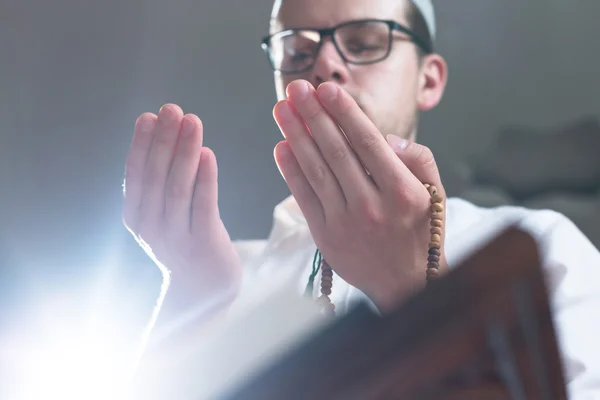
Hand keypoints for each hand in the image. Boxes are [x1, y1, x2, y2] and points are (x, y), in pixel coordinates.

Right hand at [123, 104, 241, 309]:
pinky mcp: (204, 243)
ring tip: (192, 122)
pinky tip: (208, 154)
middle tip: (172, 109)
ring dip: (184, 152)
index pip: (136, 175)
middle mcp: (151, 227)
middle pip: (156, 177)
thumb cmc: (184, 239)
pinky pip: (203, 206)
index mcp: (136, 216)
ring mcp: (176, 237)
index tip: (148, 116)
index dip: (141, 145)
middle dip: (164, 140)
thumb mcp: (160, 213)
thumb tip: (162, 133)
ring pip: (178, 188)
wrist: (204, 288)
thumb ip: (158, 182)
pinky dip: (205, 179)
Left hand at [273, 80, 446, 310]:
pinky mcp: (326, 237)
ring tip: (281, 108)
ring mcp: (345, 223)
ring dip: (295, 135)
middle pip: (335, 151)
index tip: (326, 89)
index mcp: (401, 191)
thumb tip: (386, 137)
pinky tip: (280, 146)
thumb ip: (418, 159)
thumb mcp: (434, 192)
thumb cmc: (420, 231)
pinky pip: (304, 197)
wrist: (406, 284)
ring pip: (316, 170)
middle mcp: (372, 206)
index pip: (367, 142)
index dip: (343, 112)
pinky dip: (290, 171)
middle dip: (313, 115)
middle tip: (296, 88)